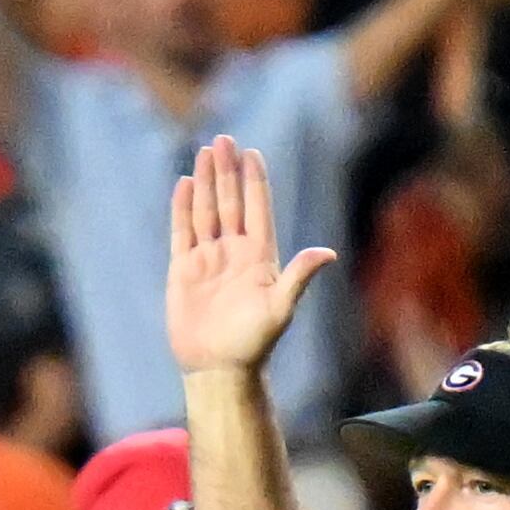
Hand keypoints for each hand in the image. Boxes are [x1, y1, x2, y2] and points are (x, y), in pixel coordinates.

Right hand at [167, 135, 336, 378]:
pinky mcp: (184, 271)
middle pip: (230, 202)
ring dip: (205, 182)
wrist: (219, 369)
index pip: (257, 209)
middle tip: (224, 139)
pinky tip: (183, 184)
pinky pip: (182, 232)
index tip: (252, 153)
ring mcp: (208, 260)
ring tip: (205, 152)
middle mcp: (234, 253)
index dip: (254, 181)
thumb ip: (299, 276)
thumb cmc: (254, 342)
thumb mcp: (280, 307)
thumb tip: (327, 252)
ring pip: (206, 211)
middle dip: (227, 171)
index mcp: (259, 257)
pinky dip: (182, 208)